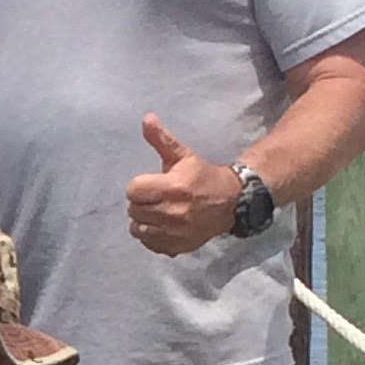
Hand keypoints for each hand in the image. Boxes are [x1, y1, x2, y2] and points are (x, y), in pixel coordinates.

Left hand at [125, 116, 242, 257]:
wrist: (231, 202)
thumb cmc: (202, 176)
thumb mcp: (183, 155)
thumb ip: (161, 139)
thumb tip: (146, 118)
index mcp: (173, 187)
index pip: (133, 190)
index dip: (140, 185)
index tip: (153, 183)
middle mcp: (173, 212)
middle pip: (133, 209)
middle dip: (141, 202)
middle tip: (156, 197)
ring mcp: (174, 232)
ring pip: (137, 228)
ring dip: (143, 220)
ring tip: (158, 211)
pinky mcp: (176, 246)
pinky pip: (148, 244)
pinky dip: (151, 236)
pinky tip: (162, 225)